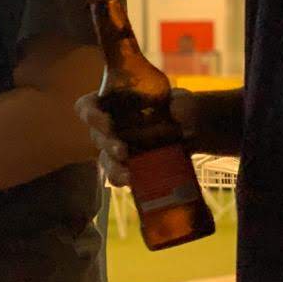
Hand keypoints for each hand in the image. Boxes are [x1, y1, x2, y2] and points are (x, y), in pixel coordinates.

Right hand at [74, 88, 198, 187]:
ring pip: (104, 158)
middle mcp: (111, 125)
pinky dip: (121, 178)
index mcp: (114, 102)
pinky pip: (116, 175)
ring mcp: (118, 148)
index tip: (106, 121)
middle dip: (106, 143)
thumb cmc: (180, 108)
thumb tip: (178, 110)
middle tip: (121, 150)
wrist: (194, 133)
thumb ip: (185, 102)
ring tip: (128, 173)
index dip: (90, 113)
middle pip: (96, 134)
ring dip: (112, 165)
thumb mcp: (185, 100)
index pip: (88, 106)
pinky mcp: (129, 166)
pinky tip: (132, 181)